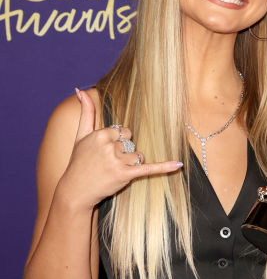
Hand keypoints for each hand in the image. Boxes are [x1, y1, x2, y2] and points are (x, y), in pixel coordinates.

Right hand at [59, 88, 182, 209]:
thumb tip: (80, 89)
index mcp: (101, 134)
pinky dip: (164, 167)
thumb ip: (86, 112)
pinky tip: (178, 165)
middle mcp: (109, 146)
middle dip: (123, 153)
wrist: (76, 189)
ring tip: (112, 171)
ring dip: (130, 164)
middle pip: (131, 143)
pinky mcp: (125, 175)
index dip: (118, 141)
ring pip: (137, 156)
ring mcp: (117, 161)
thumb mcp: (80, 135)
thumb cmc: (79, 162)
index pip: (123, 132)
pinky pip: (148, 169)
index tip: (105, 150)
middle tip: (106, 163)